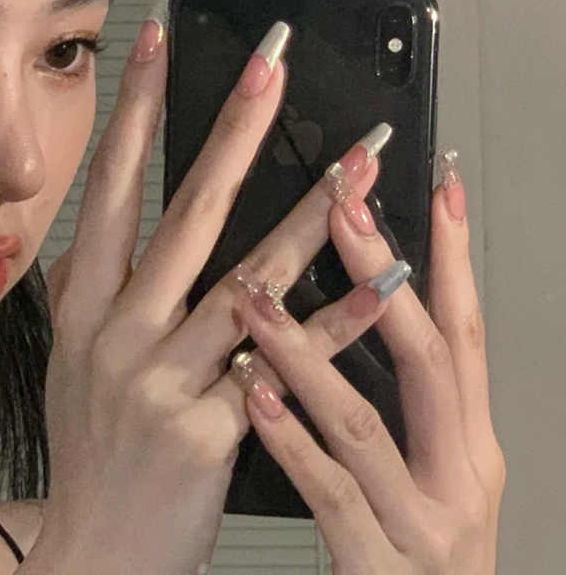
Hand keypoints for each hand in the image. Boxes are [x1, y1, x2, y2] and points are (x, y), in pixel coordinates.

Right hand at [18, 14, 391, 573]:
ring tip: (361, 162)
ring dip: (314, 215)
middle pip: (188, 212)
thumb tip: (106, 233)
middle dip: (233, 128)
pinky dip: (338, 321)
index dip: (134, 111)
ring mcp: (164, 379)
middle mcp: (118, 332)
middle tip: (272, 65)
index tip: (155, 43)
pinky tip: (383, 281)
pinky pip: (287, 361)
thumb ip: (92, 291)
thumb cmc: (93, 450)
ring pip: (251, 280)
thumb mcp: (72, 360)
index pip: (110, 187)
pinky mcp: (210, 428)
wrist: (97, 547)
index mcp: (82, 307)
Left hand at [233, 159, 504, 573]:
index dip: (453, 256)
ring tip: (257, 297)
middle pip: (429, 358)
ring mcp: (423, 525)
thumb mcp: (426, 468)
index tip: (436, 185)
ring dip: (309, 351)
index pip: (464, 331)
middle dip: (384, 274)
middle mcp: (460, 476)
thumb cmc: (410, 549)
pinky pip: (331, 492)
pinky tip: (253, 394)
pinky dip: (292, 438)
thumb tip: (365, 310)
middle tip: (342, 207)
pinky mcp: (378, 567)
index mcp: (468, 443)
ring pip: (366, 421)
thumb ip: (405, 401)